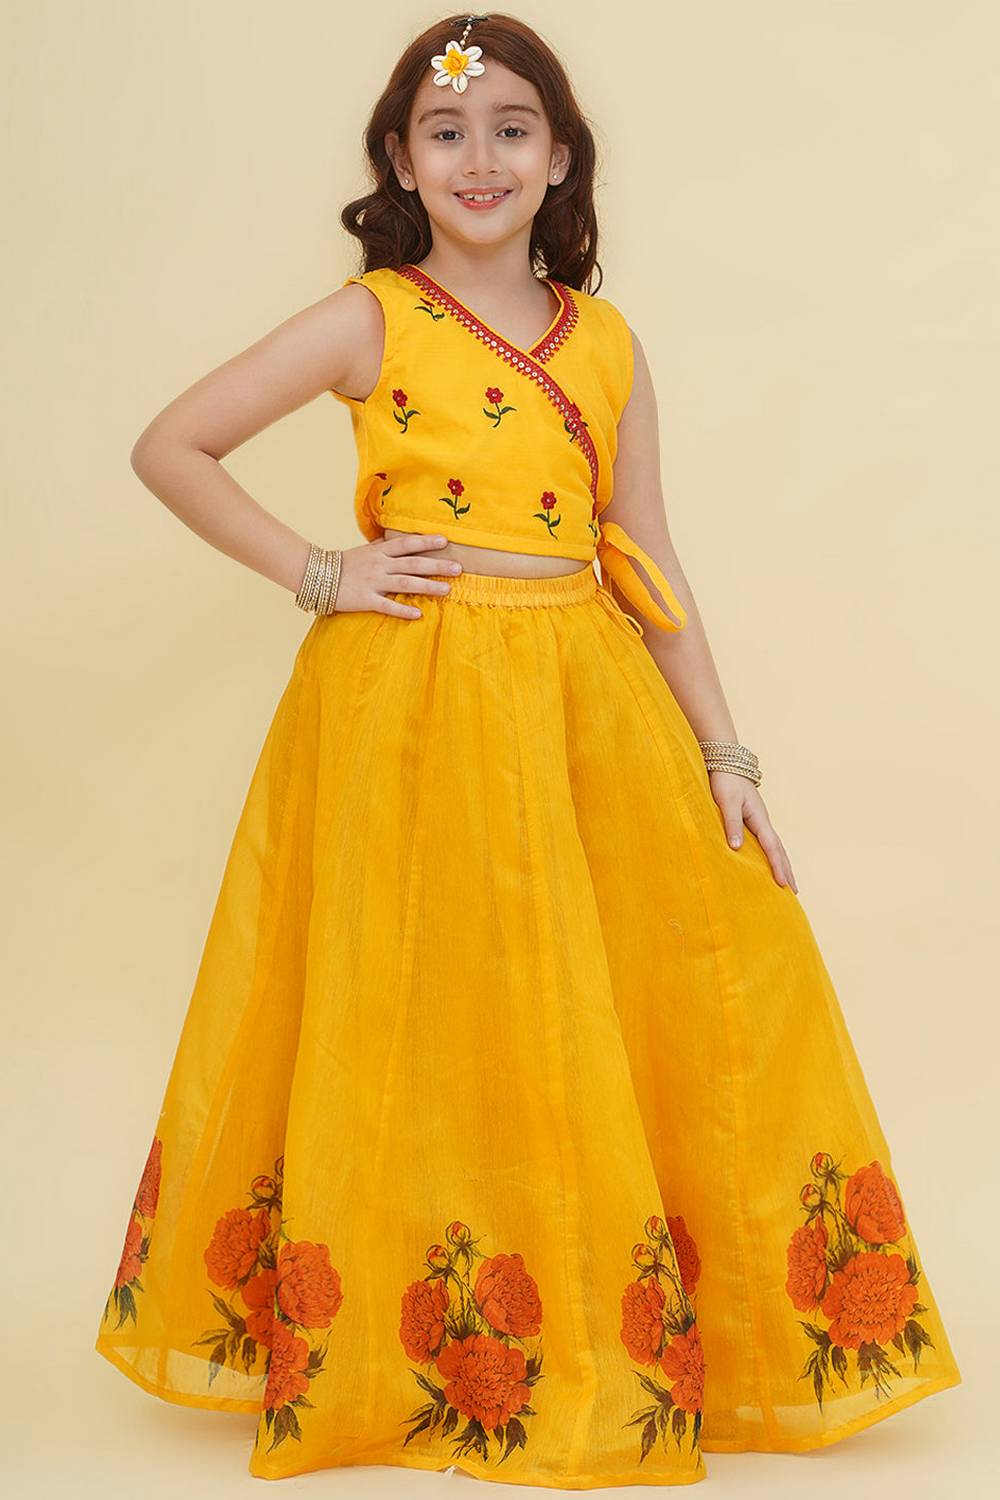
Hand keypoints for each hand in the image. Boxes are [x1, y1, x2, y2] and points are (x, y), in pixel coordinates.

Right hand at [333, 534, 461, 618]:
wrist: (316, 575)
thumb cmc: (344, 563)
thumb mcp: (365, 550)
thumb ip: (383, 545)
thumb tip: (399, 537)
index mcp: (380, 552)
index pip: (407, 544)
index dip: (426, 542)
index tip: (446, 541)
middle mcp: (379, 565)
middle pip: (413, 564)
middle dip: (436, 566)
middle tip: (458, 568)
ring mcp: (373, 582)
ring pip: (405, 583)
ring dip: (427, 587)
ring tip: (447, 590)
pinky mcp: (365, 599)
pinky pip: (387, 605)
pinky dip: (402, 609)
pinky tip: (418, 614)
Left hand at [708, 770, 798, 891]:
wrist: (725, 762)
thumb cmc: (725, 780)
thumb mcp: (727, 801)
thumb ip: (731, 823)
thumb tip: (736, 847)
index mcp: (759, 818)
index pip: (771, 848)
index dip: (778, 867)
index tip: (783, 885)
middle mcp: (763, 821)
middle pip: (779, 850)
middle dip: (787, 870)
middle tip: (794, 892)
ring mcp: (759, 821)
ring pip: (775, 847)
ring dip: (783, 864)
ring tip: (788, 882)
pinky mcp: (752, 820)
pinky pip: (766, 842)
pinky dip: (772, 855)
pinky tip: (770, 863)